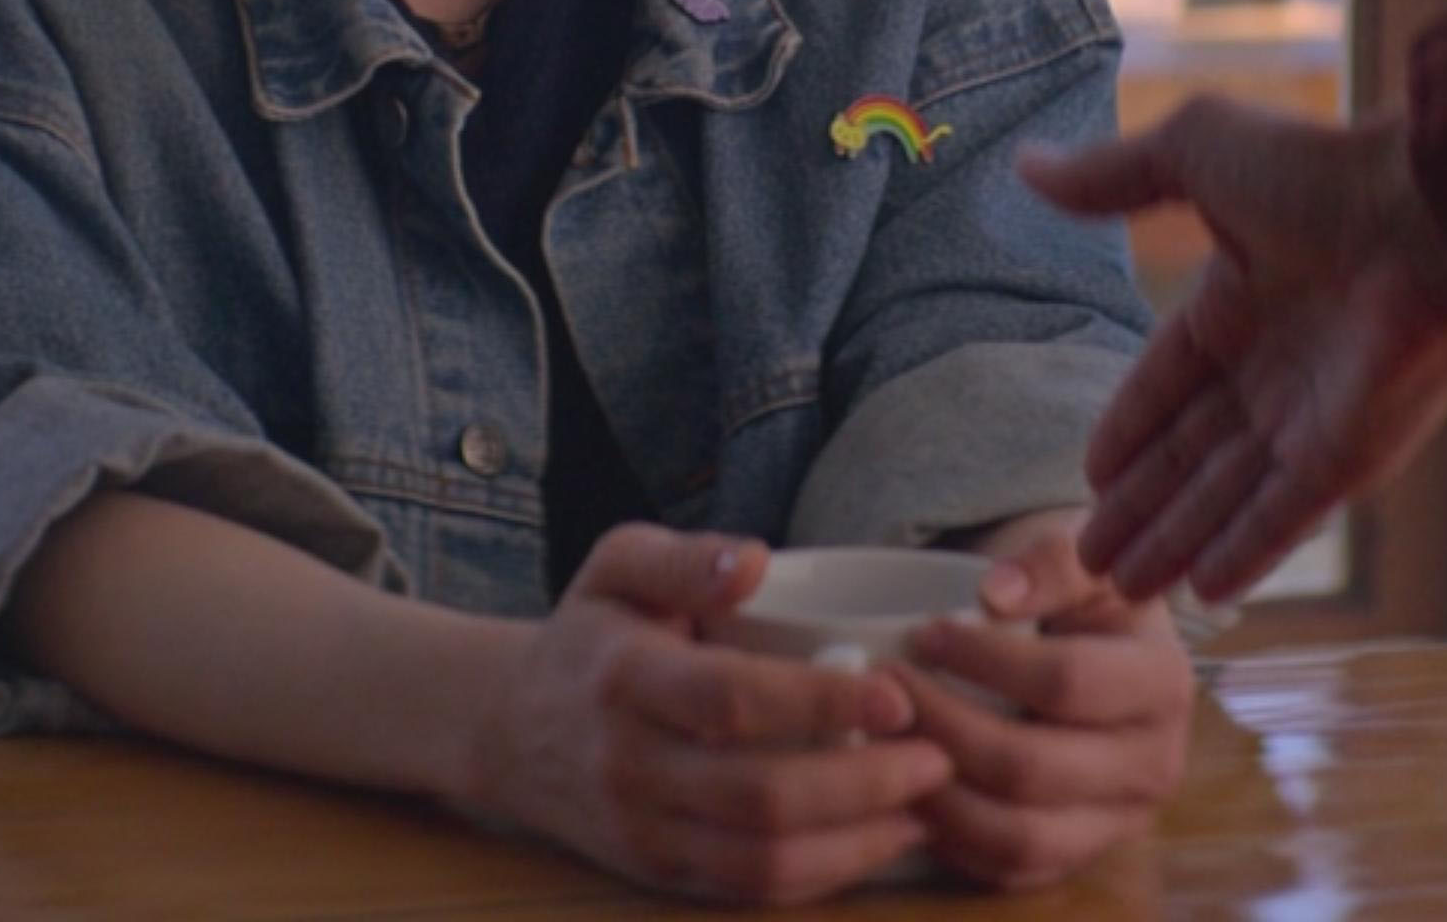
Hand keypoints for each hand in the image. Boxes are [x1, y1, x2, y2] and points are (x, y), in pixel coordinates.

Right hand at [458, 525, 953, 905]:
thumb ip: (686, 557)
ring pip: (760, 860)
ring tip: (926, 804)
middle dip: (864, 783)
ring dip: (857, 841)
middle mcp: (631, 765)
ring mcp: (643, 830)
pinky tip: (879, 838)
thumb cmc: (590, 633)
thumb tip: (755, 560)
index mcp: (626, 678)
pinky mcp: (658, 872)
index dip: (820, 702)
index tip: (898, 691)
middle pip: (758, 795)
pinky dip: (823, 874)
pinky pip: (749, 890)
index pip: (731, 700)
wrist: (506, 726)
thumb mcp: (618, 564)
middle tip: (940, 755)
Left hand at [894, 518, 1194, 890]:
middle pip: (1031, 767)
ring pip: (1016, 834)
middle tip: (887, 691)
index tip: (923, 632)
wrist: (1105, 648)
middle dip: (943, 726)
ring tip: (888, 743)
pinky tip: (911, 787)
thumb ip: (1050, 560)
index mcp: (1163, 684)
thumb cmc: (1087, 597)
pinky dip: (951, 837)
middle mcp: (1154, 765)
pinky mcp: (1079, 856)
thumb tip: (994, 595)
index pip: (1063, 682)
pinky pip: (1006, 869)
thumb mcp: (1083, 554)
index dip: (984, 659)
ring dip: (936, 792)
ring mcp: (1118, 822)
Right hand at [1023, 98, 1446, 603]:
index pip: (1170, 378)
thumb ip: (1114, 176)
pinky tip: (1201, 589)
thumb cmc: (1322, 172)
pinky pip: (1284, 517)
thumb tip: (1027, 165)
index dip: (1130, 426)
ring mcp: (1316, 416)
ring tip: (1123, 587)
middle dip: (1142, 504)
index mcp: (1243, 294)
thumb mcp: (1198, 152)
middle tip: (1089, 558)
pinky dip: (1244, 551)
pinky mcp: (1350, 457)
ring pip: (1229, 494)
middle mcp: (1279, 363)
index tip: (1092, 475)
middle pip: (1193, 451)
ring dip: (1177, 540)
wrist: (1430, 218)